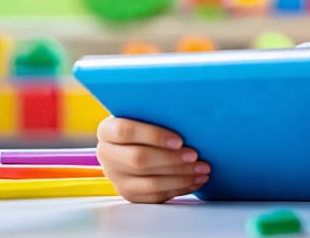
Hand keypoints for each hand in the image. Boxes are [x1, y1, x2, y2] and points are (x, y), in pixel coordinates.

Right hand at [96, 117, 210, 202]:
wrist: (136, 141)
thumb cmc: (147, 122)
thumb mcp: (146, 113)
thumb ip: (159, 113)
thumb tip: (190, 115)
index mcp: (108, 130)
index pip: (126, 132)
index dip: (154, 136)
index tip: (179, 140)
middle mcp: (107, 154)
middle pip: (139, 160)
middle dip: (171, 159)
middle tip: (195, 156)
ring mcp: (116, 177)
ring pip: (149, 182)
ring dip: (180, 177)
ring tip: (202, 170)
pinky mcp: (129, 193)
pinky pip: (155, 196)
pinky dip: (179, 188)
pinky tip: (196, 181)